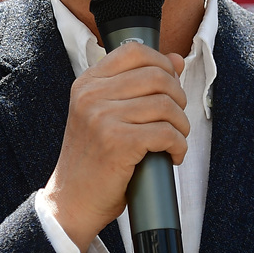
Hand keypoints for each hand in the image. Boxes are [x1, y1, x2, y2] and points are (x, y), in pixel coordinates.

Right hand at [42, 42, 187, 252]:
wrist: (72, 201)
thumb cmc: (94, 158)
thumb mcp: (106, 113)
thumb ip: (136, 84)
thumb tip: (176, 59)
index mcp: (87, 82)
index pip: (134, 51)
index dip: (162, 63)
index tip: (170, 86)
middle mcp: (91, 95)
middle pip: (157, 76)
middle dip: (178, 98)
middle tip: (176, 120)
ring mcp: (102, 118)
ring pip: (165, 105)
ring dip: (181, 125)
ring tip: (175, 140)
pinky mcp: (116, 143)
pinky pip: (165, 133)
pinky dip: (178, 146)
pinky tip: (173, 156)